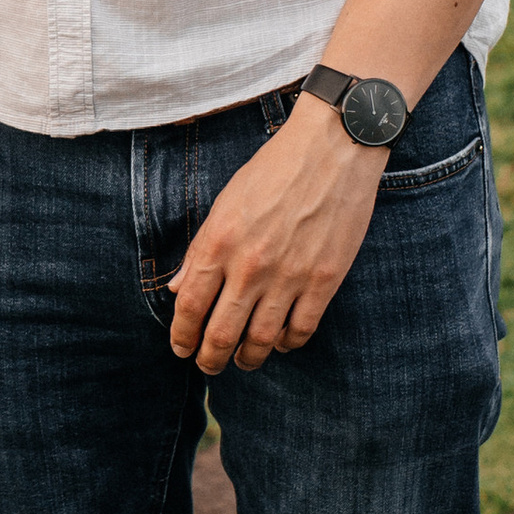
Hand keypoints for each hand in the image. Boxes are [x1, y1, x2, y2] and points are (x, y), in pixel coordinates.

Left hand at [167, 101, 386, 374]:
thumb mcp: (226, 202)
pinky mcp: (325, 280)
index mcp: (219, 241)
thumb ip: (201, 248)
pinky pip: (301, 330)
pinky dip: (287, 344)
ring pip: (262, 340)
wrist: (333, 148)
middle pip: (222, 333)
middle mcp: (250, 265)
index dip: (182, 335)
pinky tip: (281, 342)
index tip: (181, 347)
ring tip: (243, 360)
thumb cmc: (275, 169)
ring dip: (248, 358)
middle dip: (210, 358)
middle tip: (209, 365)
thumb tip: (179, 288)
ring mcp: (290, 276)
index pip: (190, 306)